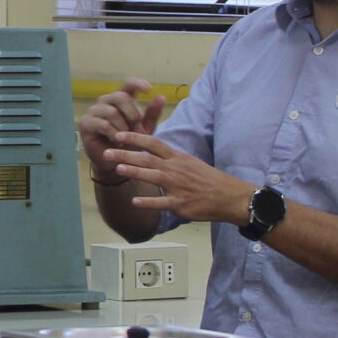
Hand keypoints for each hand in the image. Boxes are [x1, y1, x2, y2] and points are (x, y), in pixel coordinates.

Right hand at [79, 78, 169, 185]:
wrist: (117, 161)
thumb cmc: (130, 142)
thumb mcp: (145, 128)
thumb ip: (152, 113)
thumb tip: (162, 97)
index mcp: (120, 99)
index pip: (127, 84)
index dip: (137, 83)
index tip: (148, 89)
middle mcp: (105, 101)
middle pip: (120, 97)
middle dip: (132, 113)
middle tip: (137, 128)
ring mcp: (94, 111)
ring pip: (112, 112)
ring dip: (123, 127)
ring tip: (126, 138)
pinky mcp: (86, 123)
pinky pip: (104, 125)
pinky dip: (114, 134)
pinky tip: (117, 141)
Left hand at [108, 130, 256, 225]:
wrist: (230, 196)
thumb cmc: (209, 180)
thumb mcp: (190, 162)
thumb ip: (170, 158)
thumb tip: (153, 152)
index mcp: (177, 157)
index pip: (153, 143)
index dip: (135, 138)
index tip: (118, 135)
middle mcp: (175, 169)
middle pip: (147, 159)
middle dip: (125, 155)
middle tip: (107, 152)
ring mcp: (178, 186)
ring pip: (153, 176)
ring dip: (134, 172)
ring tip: (117, 169)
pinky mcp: (181, 203)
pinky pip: (162, 202)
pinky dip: (148, 202)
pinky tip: (134, 201)